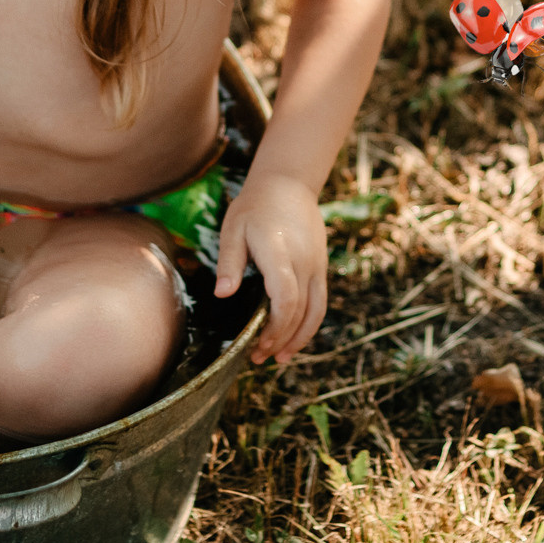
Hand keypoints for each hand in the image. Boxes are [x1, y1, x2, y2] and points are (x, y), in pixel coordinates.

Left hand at [213, 171, 327, 363]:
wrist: (289, 184)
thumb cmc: (255, 207)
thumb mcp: (234, 229)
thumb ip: (229, 262)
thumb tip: (223, 295)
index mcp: (280, 252)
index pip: (286, 297)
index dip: (276, 326)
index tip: (258, 343)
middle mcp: (304, 261)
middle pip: (300, 310)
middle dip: (281, 339)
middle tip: (258, 358)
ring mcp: (317, 265)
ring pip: (316, 311)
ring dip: (300, 338)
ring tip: (280, 358)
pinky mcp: (321, 268)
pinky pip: (320, 302)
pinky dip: (309, 324)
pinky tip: (294, 338)